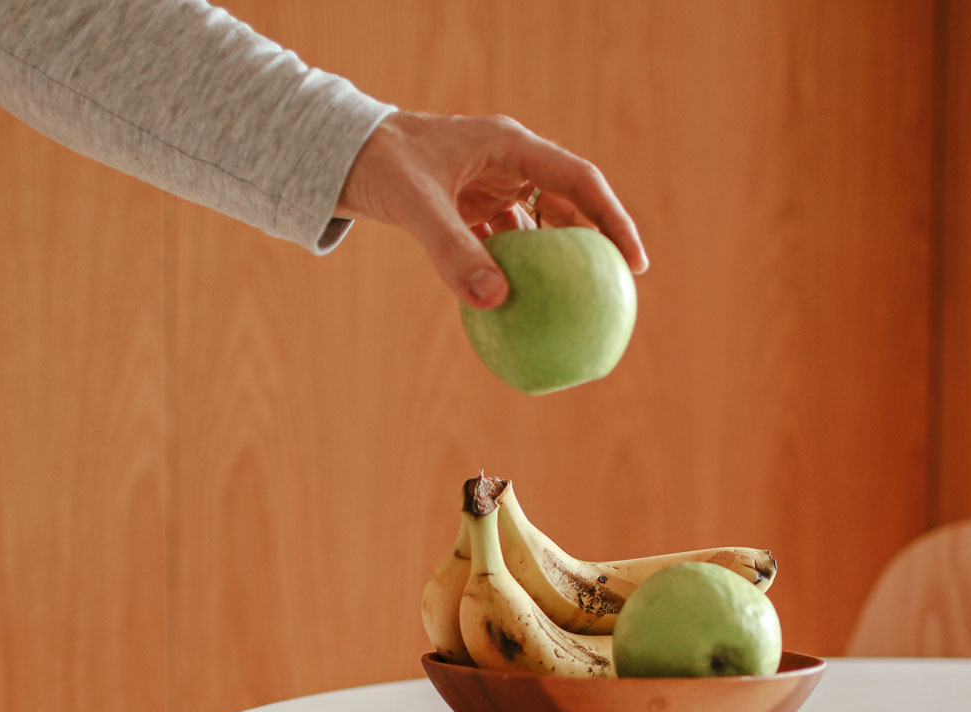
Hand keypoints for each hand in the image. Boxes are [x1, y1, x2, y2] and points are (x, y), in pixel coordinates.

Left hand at [335, 111, 648, 308]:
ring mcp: (491, 184)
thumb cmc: (376, 164)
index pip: (581, 182)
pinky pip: (508, 241)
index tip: (633, 263)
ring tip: (578, 302)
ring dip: (558, 260)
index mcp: (511, 146)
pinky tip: (522, 306)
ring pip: (541, 224)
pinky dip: (518, 270)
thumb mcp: (414, 205)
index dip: (614, 220)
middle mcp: (509, 162)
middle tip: (618, 290)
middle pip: (570, 204)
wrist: (337, 153)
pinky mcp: (471, 206)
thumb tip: (495, 301)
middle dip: (596, 243)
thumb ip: (452, 250)